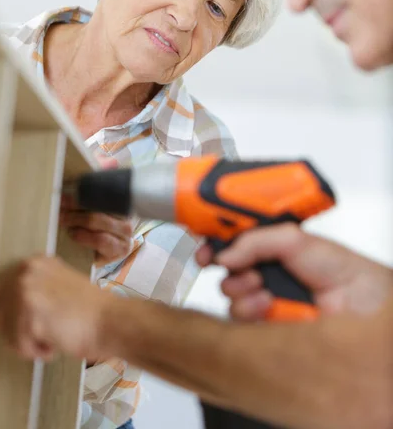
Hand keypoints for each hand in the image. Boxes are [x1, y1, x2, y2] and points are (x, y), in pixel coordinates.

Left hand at [0, 255, 114, 360]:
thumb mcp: (60, 285)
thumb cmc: (91, 311)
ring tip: (51, 338)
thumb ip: (35, 288)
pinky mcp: (29, 313)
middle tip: (41, 334)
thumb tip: (6, 304)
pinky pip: (18, 345)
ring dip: (27, 343)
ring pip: (6, 331)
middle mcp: (26, 271)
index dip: (9, 314)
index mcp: (35, 262)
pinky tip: (53, 344)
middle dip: (17, 330)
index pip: (0, 292)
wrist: (111, 320)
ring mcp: (26, 290)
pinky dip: (34, 352)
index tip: (20, 324)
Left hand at [61, 155, 132, 263]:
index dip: (87, 187)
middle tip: (58, 203)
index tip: (68, 187)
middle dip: (76, 203)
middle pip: (101, 203)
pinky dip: (84, 236)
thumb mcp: (95, 203)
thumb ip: (100, 181)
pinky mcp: (120, 250)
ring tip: (62, 218)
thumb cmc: (94, 226)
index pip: (109, 189)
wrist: (97, 256)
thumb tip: (109, 161)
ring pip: (99, 220)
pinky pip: (101, 240)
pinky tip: (73, 233)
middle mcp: (129, 216)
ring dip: (76, 219)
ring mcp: (127, 234)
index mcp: (124, 202)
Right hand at [196, 224, 392, 320]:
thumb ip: (258, 241)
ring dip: (242, 289)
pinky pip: (240, 320)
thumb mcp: (298, 242)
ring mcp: (266, 301)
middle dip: (227, 267)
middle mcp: (267, 274)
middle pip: (227, 269)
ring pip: (230, 295)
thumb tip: (225, 252)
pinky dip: (250, 310)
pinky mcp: (266, 327)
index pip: (234, 243)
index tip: (204, 248)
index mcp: (273, 250)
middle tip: (234, 265)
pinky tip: (268, 306)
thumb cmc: (344, 272)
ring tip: (262, 286)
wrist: (364, 309)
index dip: (215, 244)